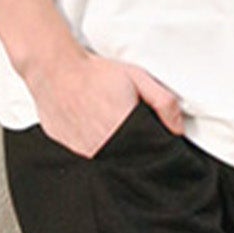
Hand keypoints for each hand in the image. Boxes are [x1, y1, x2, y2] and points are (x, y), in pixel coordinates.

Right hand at [30, 46, 183, 157]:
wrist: (54, 70)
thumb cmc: (94, 73)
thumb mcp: (137, 78)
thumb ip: (163, 103)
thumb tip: (178, 129)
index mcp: (124, 129)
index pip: (149, 155)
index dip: (154, 150)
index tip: (151, 140)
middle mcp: (104, 146)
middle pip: (130, 160)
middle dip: (135, 149)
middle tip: (126, 126)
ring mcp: (84, 152)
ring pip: (109, 162)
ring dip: (114, 151)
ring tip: (108, 126)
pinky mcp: (70, 152)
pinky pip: (89, 159)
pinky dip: (94, 149)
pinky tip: (92, 130)